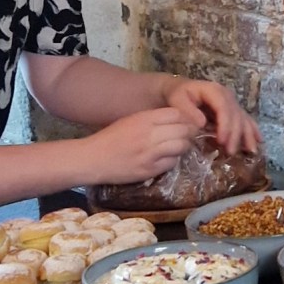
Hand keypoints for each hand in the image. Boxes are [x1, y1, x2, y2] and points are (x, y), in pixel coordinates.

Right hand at [85, 107, 201, 183]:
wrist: (93, 159)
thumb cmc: (111, 137)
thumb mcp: (131, 120)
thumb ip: (153, 119)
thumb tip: (178, 120)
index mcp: (144, 119)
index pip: (177, 114)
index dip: (186, 118)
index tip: (186, 122)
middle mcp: (149, 135)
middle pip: (183, 130)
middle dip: (189, 132)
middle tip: (188, 135)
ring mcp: (150, 153)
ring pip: (181, 146)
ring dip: (184, 146)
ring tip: (178, 146)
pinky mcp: (149, 170)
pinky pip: (172, 162)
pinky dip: (173, 159)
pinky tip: (166, 158)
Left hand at [165, 79, 260, 153]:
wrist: (179, 89)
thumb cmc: (177, 95)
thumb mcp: (177, 100)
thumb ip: (188, 111)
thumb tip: (201, 123)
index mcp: (214, 91)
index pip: (223, 107)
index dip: (225, 125)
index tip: (221, 141)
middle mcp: (227, 96)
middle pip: (235, 115)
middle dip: (235, 135)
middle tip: (229, 152)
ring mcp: (232, 103)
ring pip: (243, 119)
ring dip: (247, 135)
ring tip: (249, 151)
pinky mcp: (233, 111)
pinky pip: (246, 120)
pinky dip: (252, 130)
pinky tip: (258, 141)